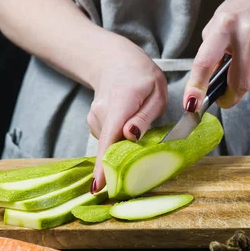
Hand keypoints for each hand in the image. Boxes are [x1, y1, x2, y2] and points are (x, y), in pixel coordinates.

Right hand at [88, 35, 167, 191]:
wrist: (116, 63)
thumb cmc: (142, 78)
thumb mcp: (156, 93)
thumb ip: (144, 116)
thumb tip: (131, 136)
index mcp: (121, 102)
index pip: (110, 137)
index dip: (103, 165)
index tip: (98, 187)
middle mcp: (102, 112)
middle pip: (111, 146)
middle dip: (125, 157)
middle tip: (142, 147)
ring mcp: (94, 118)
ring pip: (111, 144)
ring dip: (125, 144)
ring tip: (137, 123)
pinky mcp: (93, 124)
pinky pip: (108, 140)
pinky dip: (119, 139)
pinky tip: (126, 124)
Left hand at [183, 0, 249, 110]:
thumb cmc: (246, 6)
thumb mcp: (221, 19)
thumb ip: (212, 47)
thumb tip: (207, 80)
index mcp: (223, 24)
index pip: (205, 61)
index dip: (197, 86)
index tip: (191, 105)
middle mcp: (246, 32)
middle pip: (237, 82)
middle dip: (231, 95)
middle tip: (226, 97)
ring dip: (249, 77)